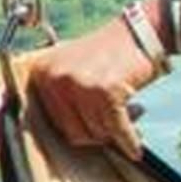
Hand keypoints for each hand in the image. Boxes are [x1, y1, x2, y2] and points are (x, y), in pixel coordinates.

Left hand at [27, 14, 163, 156]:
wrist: (140, 31)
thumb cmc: (105, 54)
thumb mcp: (68, 65)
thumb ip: (55, 95)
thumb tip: (54, 137)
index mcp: (41, 73)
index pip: (51, 121)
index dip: (76, 128)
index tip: (91, 130)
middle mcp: (55, 78)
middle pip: (72, 131)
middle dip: (96, 134)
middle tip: (114, 124)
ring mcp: (79, 84)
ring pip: (95, 132)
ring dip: (114, 132)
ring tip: (131, 113)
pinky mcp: (105, 91)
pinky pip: (116, 129)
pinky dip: (128, 142)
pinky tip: (134, 149)